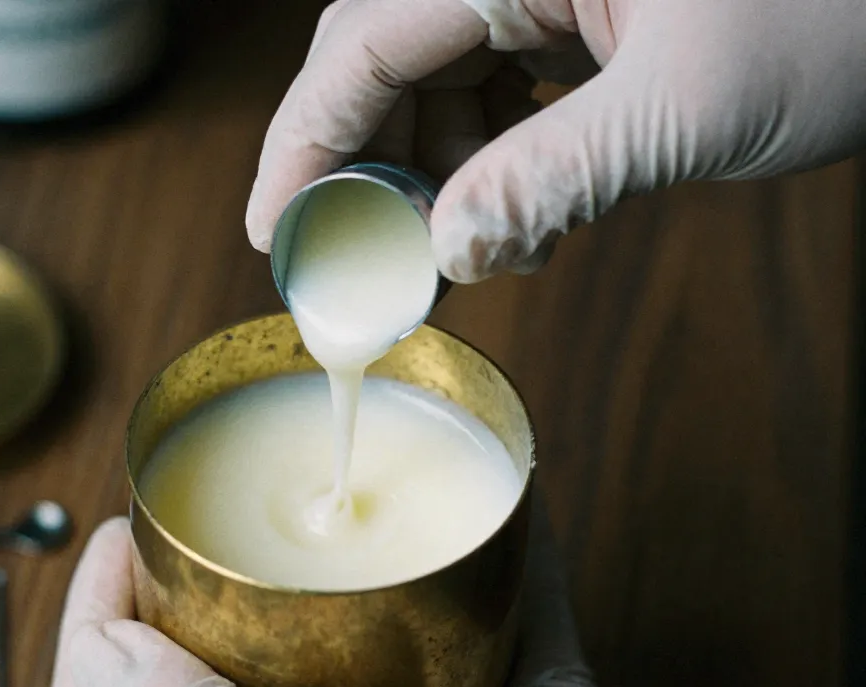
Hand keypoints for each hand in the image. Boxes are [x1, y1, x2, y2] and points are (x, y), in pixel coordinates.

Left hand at [45, 511, 768, 686]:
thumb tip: (97, 648)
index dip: (89, 627)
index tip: (117, 538)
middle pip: (198, 676)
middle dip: (183, 585)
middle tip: (196, 509)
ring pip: (328, 641)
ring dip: (321, 568)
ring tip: (310, 498)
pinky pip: (477, 622)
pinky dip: (482, 568)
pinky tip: (492, 507)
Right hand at [245, 0, 865, 282]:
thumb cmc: (839, 10)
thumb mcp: (689, 102)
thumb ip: (557, 171)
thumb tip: (450, 251)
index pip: (363, 44)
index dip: (303, 144)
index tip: (270, 235)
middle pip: (384, 66)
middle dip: (371, 175)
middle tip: (372, 268)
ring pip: (435, 88)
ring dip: (437, 184)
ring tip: (479, 254)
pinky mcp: (574, 21)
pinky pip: (493, 94)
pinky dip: (491, 165)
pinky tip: (525, 216)